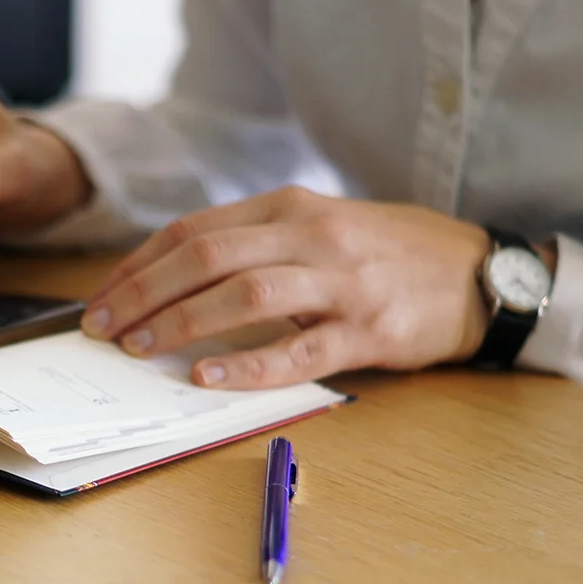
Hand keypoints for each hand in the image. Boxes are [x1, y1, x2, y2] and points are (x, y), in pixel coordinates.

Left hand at [80, 186, 494, 388]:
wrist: (482, 272)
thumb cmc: (386, 254)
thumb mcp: (318, 228)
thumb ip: (255, 244)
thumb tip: (174, 281)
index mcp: (289, 207)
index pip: (194, 230)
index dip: (139, 265)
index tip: (102, 297)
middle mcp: (312, 234)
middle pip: (207, 256)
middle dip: (142, 293)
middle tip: (100, 327)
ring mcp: (342, 281)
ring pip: (246, 294)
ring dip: (182, 321)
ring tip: (139, 348)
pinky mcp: (369, 329)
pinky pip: (299, 349)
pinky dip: (248, 364)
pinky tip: (207, 376)